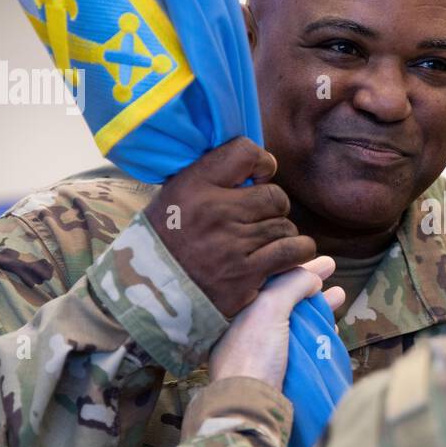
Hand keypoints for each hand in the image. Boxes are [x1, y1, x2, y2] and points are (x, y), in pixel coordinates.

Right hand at [143, 137, 314, 316]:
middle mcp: (214, 212)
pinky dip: (297, 251)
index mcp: (193, 186)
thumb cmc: (165, 241)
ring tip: (265, 240)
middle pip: (274, 195)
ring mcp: (232, 245)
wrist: (149, 294)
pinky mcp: (246, 275)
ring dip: (281, 233)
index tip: (258, 177)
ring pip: (285, 225)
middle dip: (273, 206)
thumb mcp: (175, 197)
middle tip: (260, 218)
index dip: (261, 163)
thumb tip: (257, 169)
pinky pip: (292, 252)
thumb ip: (212, 178)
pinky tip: (287, 253)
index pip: (245, 152)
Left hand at [210, 256, 344, 385]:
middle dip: (311, 283)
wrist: (249, 404)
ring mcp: (261, 347)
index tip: (324, 259)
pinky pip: (299, 342)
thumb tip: (312, 277)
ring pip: (294, 319)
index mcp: (239, 308)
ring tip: (340, 296)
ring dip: (318, 307)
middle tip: (334, 269)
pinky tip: (331, 329)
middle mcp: (248, 326)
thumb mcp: (269, 309)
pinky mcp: (275, 367)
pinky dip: (315, 332)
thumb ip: (290, 285)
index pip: (272, 279)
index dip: (298, 266)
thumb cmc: (254, 353)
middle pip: (284, 296)